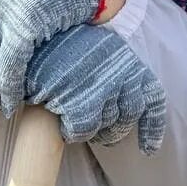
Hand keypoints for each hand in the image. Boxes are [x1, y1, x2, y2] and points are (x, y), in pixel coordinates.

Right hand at [23, 25, 165, 154]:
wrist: (33, 35)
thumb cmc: (62, 43)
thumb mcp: (97, 49)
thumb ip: (112, 71)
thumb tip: (119, 104)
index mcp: (128, 60)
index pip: (153, 99)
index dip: (151, 130)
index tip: (148, 150)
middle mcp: (122, 75)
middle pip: (128, 117)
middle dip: (113, 129)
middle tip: (95, 130)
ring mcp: (102, 90)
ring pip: (106, 126)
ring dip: (92, 131)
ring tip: (74, 121)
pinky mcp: (79, 103)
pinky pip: (83, 131)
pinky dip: (73, 133)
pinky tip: (64, 127)